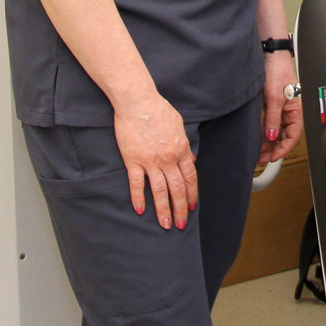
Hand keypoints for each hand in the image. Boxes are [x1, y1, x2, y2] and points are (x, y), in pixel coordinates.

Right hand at [114, 93, 196, 228]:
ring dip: (163, 209)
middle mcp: (168, 158)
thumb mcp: (179, 125)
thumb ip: (185, 144)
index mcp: (181, 149)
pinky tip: (140, 210)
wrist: (138, 101)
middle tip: (180, 224)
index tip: (192, 207)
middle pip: (177, 189)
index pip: (190, 178)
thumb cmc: (158, 109)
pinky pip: (137, 184)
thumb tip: (191, 158)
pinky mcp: (133, 160)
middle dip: (180, 208)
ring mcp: (150, 161)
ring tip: (165, 224)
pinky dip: (139, 198)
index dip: (192, 194)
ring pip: (159, 191)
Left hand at [259, 50, 302, 168]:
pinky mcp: (271, 104)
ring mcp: (280, 107)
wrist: (270, 54)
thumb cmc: (278, 70)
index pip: (293, 135)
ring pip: (276, 130)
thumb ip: (273, 118)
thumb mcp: (274, 97)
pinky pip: (270, 122)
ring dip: (268, 142)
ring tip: (258, 152)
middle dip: (274, 149)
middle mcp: (289, 111)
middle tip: (262, 159)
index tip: (273, 157)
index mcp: (296, 110)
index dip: (283, 149)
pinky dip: (265, 132)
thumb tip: (272, 137)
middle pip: (284, 135)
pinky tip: (258, 138)